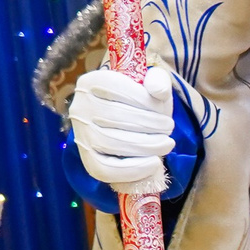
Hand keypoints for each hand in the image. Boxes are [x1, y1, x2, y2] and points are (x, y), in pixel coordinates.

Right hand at [68, 64, 176, 193]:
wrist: (135, 129)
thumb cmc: (143, 105)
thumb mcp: (154, 86)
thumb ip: (160, 80)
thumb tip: (158, 90)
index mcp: (93, 82)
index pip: (117, 88)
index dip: (146, 101)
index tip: (164, 110)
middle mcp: (81, 107)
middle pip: (115, 117)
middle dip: (151, 125)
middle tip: (169, 129)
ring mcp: (81, 134)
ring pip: (111, 143)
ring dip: (146, 145)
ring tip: (166, 143)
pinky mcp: (86, 158)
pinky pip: (104, 169)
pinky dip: (133, 169)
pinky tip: (154, 163)